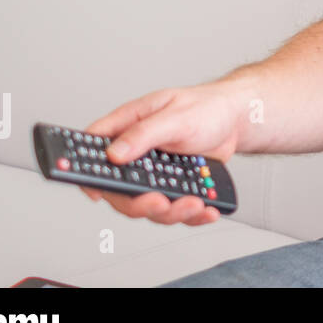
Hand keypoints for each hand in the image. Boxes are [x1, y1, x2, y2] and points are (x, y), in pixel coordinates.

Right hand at [78, 79, 249, 226]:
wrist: (236, 119)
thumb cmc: (205, 107)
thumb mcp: (175, 116)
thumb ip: (144, 133)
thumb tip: (114, 153)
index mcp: (128, 127)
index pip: (95, 149)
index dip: (86, 172)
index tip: (95, 192)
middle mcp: (136, 154)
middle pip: (120, 189)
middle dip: (139, 203)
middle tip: (160, 202)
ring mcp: (154, 173)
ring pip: (148, 205)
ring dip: (171, 212)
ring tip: (195, 204)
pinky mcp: (174, 186)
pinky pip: (174, 209)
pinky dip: (191, 215)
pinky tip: (206, 210)